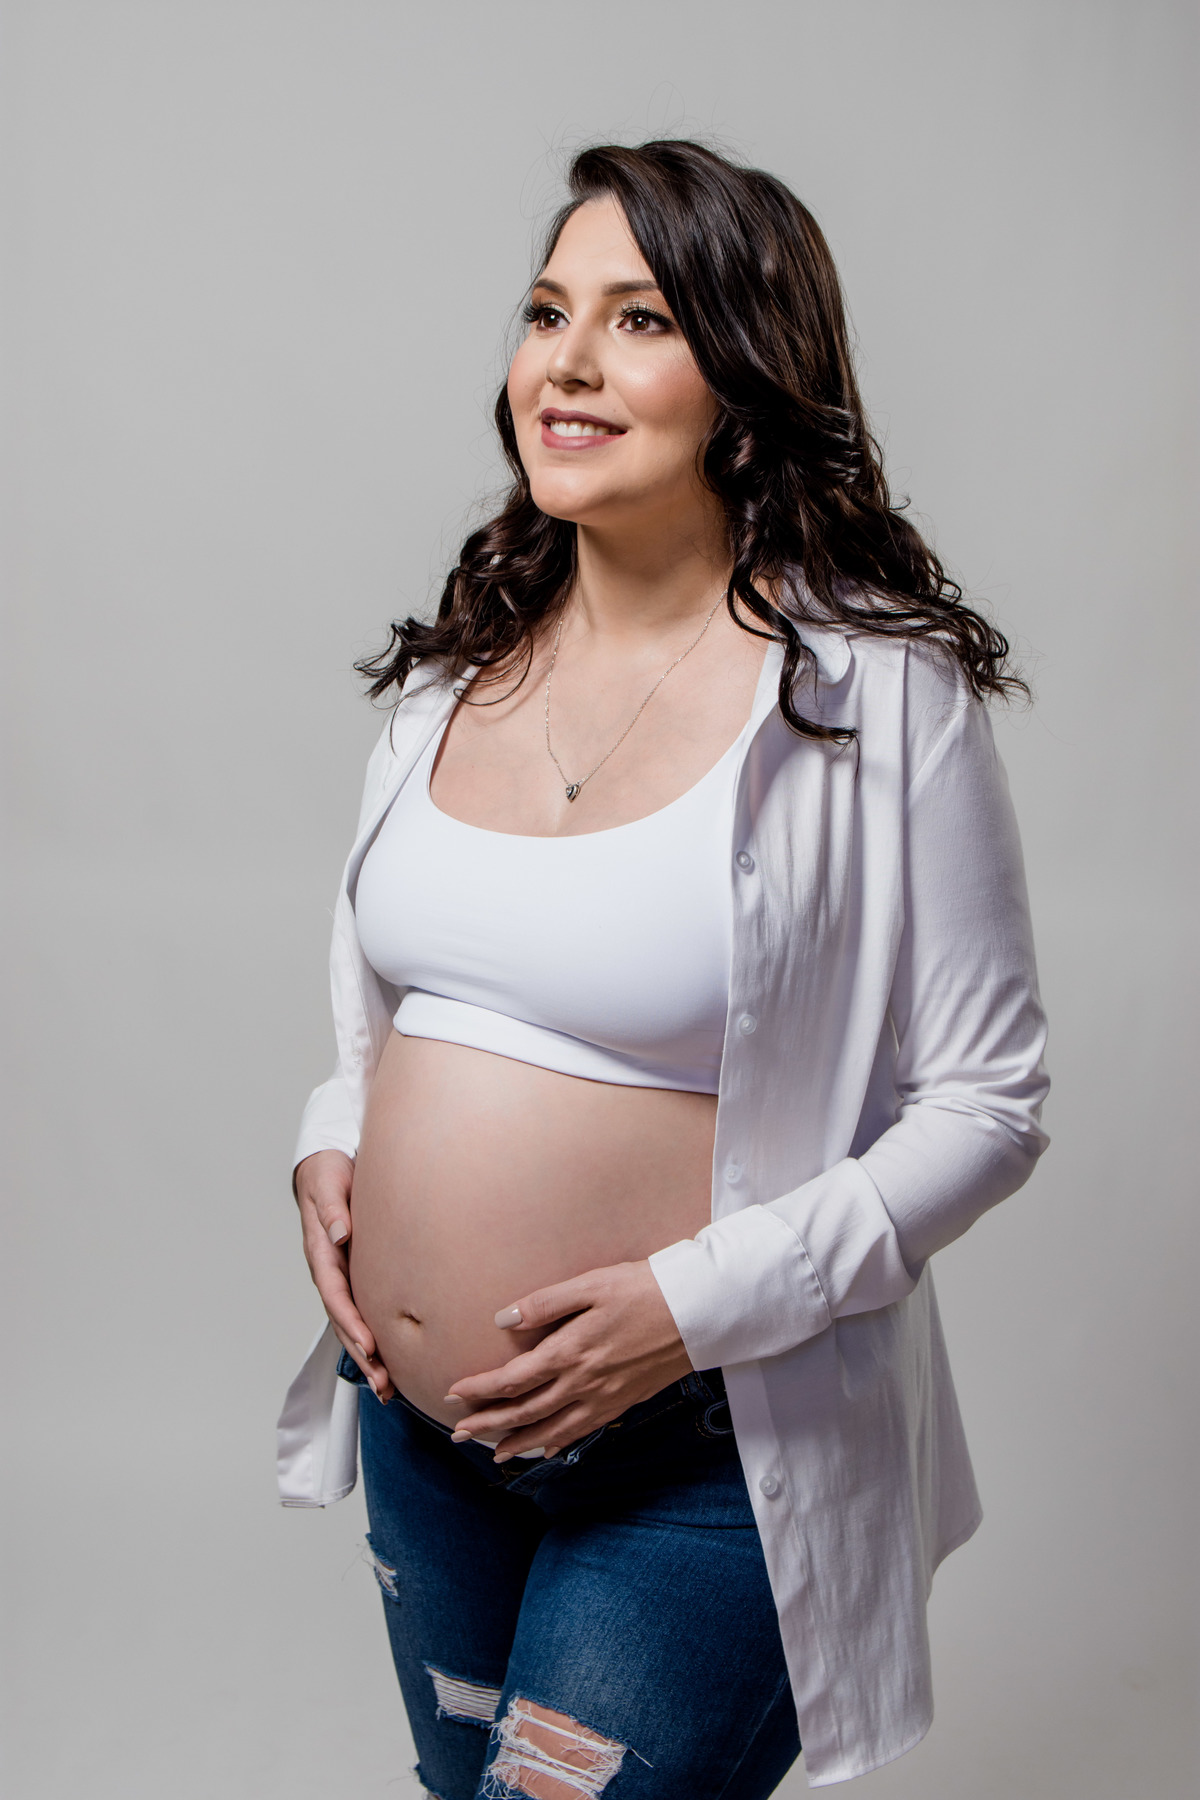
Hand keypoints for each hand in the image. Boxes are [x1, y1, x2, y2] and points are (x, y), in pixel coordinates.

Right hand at [293, 1149, 393, 1400]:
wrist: (328, 1165)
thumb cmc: (328, 1173)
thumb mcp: (328, 1184)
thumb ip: (331, 1208)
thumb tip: (340, 1234)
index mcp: (321, 1252)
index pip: (335, 1294)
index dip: (350, 1321)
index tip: (367, 1345)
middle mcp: (330, 1271)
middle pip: (343, 1320)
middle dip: (361, 1354)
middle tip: (381, 1383)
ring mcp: (343, 1276)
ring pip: (353, 1323)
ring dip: (368, 1357)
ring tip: (387, 1389)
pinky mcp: (357, 1275)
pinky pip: (364, 1311)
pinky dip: (374, 1338)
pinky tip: (390, 1362)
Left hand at [444, 1260, 691, 1460]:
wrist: (699, 1310)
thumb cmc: (644, 1288)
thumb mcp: (591, 1283)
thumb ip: (545, 1303)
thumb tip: (502, 1319)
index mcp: (570, 1351)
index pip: (512, 1379)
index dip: (479, 1389)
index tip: (453, 1394)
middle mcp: (583, 1382)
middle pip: (525, 1411)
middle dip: (489, 1424)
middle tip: (458, 1433)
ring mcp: (605, 1397)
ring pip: (552, 1429)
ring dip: (518, 1442)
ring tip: (493, 1452)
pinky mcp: (623, 1401)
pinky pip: (582, 1431)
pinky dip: (557, 1442)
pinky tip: (545, 1448)